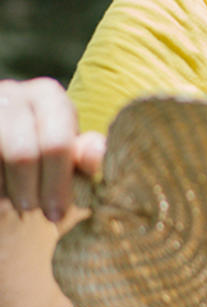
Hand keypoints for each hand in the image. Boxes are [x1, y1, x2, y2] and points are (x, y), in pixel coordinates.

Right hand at [0, 78, 103, 223]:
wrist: (2, 148)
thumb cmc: (40, 151)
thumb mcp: (67, 154)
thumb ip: (84, 156)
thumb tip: (97, 155)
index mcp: (47, 95)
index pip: (56, 143)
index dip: (58, 183)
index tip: (57, 212)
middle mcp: (13, 94)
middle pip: (23, 155)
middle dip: (31, 192)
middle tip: (34, 209)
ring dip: (9, 191)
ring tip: (17, 196)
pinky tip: (2, 187)